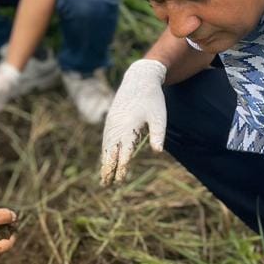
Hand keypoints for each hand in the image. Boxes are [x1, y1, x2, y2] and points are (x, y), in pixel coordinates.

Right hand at [99, 59, 167, 184]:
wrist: (139, 79)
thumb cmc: (152, 99)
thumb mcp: (159, 116)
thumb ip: (158, 134)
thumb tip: (158, 151)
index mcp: (129, 127)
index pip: (123, 152)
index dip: (121, 167)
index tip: (120, 180)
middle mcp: (117, 126)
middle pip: (110, 152)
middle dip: (108, 168)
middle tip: (106, 184)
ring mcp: (112, 122)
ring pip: (106, 146)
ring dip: (104, 161)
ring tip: (104, 175)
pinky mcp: (111, 119)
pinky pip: (106, 138)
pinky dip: (104, 150)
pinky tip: (105, 157)